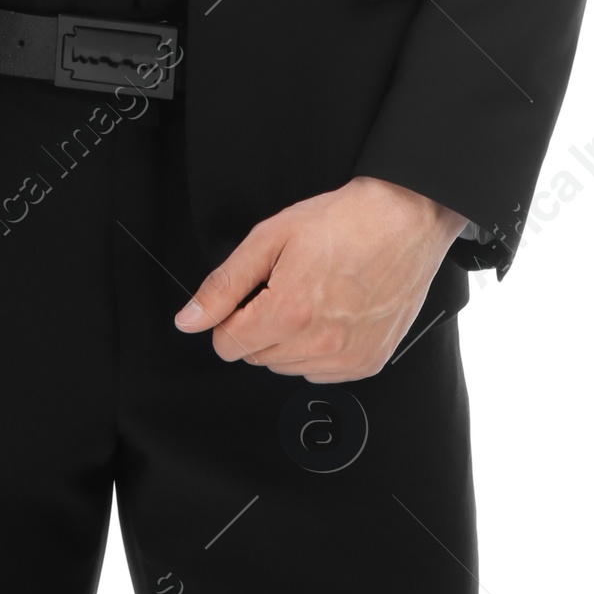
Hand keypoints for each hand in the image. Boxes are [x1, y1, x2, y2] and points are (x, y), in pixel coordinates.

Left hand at [172, 175, 468, 380]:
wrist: (404, 220)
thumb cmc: (344, 223)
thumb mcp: (269, 238)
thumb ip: (223, 285)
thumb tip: (189, 320)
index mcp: (289, 313)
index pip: (227, 345)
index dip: (230, 317)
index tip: (248, 295)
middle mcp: (318, 344)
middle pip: (256, 357)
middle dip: (259, 325)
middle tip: (285, 285)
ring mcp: (346, 359)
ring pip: (287, 368)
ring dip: (288, 339)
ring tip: (312, 295)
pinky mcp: (367, 363)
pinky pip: (320, 373)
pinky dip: (317, 349)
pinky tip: (331, 313)